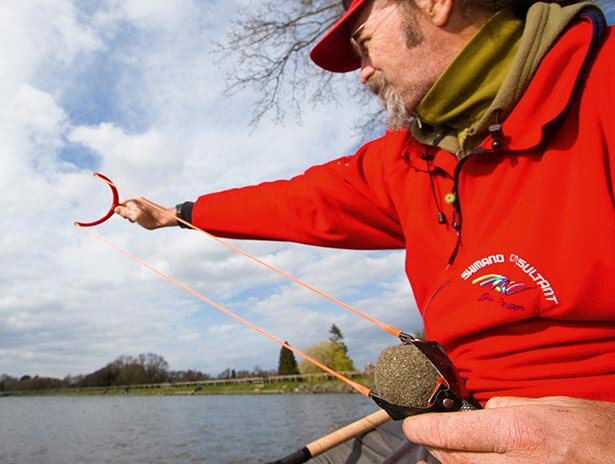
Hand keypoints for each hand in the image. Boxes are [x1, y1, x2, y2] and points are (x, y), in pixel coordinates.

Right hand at [114, 199, 176, 229]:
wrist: (166, 218)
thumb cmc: (150, 219)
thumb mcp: (136, 217)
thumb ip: (125, 212)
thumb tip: (115, 209)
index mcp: (133, 202)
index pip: (120, 202)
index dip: (119, 210)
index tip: (123, 217)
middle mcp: (137, 200)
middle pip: (125, 206)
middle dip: (126, 214)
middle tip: (133, 220)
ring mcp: (143, 203)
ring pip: (132, 209)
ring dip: (132, 215)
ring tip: (139, 221)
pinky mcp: (147, 206)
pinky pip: (138, 210)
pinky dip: (138, 215)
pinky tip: (144, 220)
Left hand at [403, 396, 614, 463]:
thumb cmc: (600, 432)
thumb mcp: (555, 405)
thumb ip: (511, 406)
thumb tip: (483, 410)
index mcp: (518, 432)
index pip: (449, 432)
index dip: (421, 427)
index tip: (410, 423)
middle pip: (452, 457)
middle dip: (434, 444)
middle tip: (425, 432)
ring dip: (451, 460)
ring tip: (445, 447)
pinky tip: (470, 461)